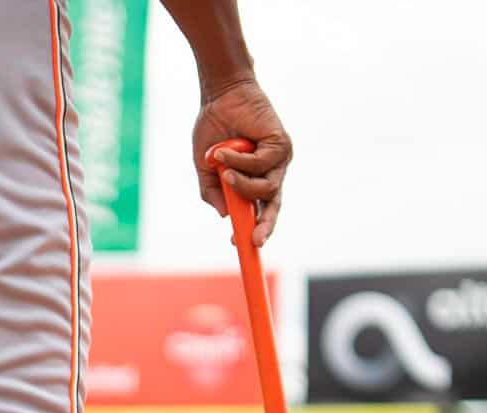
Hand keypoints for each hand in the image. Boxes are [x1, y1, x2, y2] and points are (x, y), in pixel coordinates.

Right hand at [191, 78, 291, 244]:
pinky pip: (262, 165)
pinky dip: (240, 161)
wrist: (221, 96)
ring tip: (222, 170)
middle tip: (253, 240)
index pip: (260, 209)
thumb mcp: (205, 167)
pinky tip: (226, 151)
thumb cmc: (213, 129)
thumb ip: (212, 191)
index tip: (239, 243)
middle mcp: (270, 171)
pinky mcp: (281, 144)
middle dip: (264, 225)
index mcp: (254, 179)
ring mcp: (278, 159)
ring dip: (240, 183)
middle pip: (273, 206)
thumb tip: (225, 215)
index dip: (254, 228)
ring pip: (266, 189)